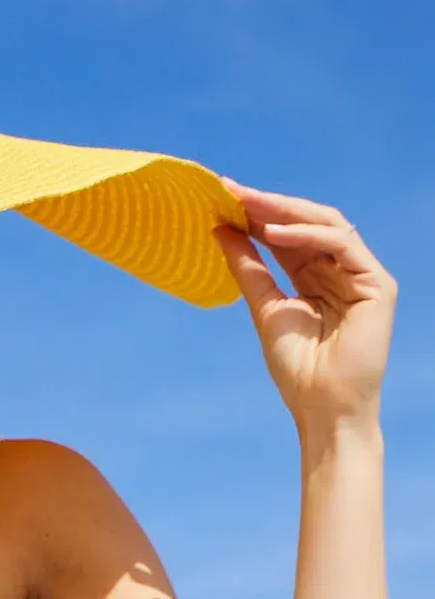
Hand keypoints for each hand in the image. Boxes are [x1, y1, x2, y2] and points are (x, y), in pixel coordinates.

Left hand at [212, 180, 394, 437]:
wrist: (323, 408)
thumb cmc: (297, 369)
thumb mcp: (264, 308)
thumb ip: (248, 267)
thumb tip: (221, 228)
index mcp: (314, 277)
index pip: (287, 236)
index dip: (258, 216)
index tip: (223, 197)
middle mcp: (340, 270)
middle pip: (307, 223)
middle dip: (269, 205)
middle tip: (233, 190)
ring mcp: (361, 275)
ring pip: (327, 225)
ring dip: (286, 211)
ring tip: (250, 203)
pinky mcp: (377, 283)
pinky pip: (343, 244)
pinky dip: (309, 234)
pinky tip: (275, 231)